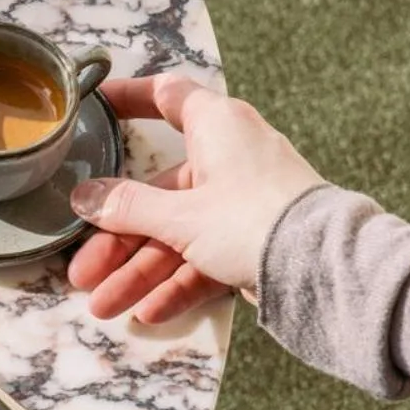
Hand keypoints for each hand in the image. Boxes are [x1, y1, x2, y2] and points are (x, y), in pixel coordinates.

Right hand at [67, 75, 322, 322]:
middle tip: (83, 272)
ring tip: (106, 307)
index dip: (129, 98)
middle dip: (118, 240)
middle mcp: (230, 158)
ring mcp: (242, 202)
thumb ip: (127, 207)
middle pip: (158, 194)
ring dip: (140, 273)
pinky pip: (205, 259)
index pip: (166, 97)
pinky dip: (178, 284)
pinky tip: (150, 312)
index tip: (96, 107)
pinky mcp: (254, 240)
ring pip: (177, 235)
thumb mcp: (180, 216)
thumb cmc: (255, 220)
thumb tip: (85, 198)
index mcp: (217, 126)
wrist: (325, 269)